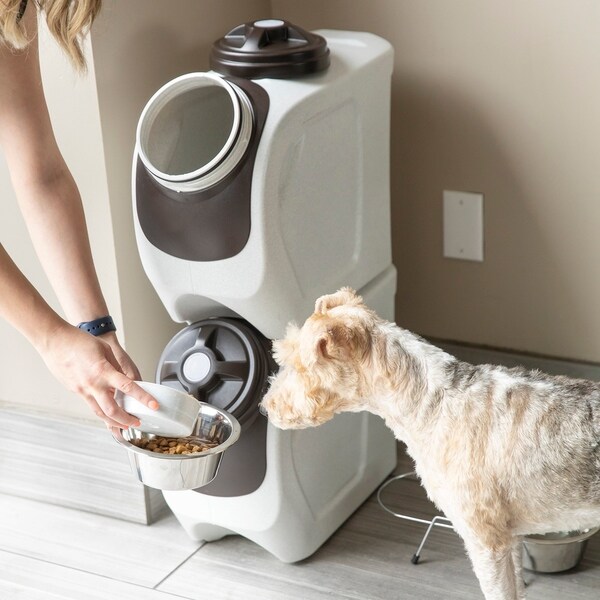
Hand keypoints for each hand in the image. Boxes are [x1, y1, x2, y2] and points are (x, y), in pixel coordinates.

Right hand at [38, 323, 158, 427]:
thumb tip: (126, 380)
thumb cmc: (79, 341)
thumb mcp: (105, 350)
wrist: (55, 342)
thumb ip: (116, 367)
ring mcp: (82, 390)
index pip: (128, 388)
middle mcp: (93, 384)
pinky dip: (101, 412)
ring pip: (99, 413)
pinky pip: (91, 405)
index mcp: (103, 371)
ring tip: (124, 425)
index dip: (143, 398)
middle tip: (137, 422)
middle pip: (112, 410)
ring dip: (113, 421)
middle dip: (126, 420)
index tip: (153, 405)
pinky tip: (108, 413)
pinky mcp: (76, 391)